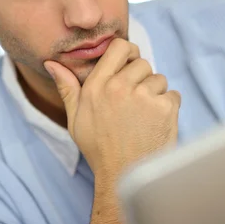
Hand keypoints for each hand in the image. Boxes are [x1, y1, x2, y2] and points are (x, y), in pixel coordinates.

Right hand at [44, 39, 180, 178]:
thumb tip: (52, 63)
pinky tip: (155, 124)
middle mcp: (119, 88)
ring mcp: (143, 97)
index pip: (119, 47)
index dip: (128, 53)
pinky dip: (168, 107)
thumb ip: (67, 88)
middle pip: (142, 63)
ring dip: (155, 93)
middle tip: (135, 103)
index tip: (129, 66)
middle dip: (142, 79)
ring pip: (159, 79)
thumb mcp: (75, 119)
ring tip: (144, 117)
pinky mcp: (164, 108)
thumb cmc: (99, 149)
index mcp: (96, 86)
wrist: (124, 176)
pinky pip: (173, 95)